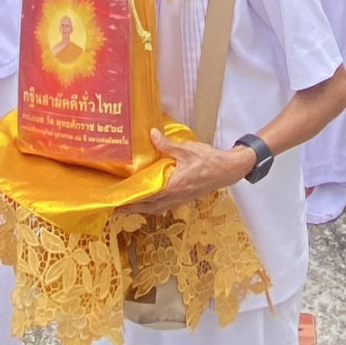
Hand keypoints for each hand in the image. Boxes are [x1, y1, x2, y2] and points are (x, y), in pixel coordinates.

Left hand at [130, 129, 252, 216]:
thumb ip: (167, 145)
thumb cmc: (209, 160)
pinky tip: (150, 202)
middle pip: (149, 207)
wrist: (228, 170)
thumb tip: (152, 135)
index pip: (148, 196)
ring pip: (157, 208)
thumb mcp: (187, 149)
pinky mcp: (185, 198)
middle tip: (117, 208)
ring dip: (142, 209)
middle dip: (133, 209)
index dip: (132, 200)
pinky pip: (165, 205)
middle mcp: (175, 196)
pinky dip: (154, 206)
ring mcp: (181, 199)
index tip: (118, 201)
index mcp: (174, 186)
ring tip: (129, 207)